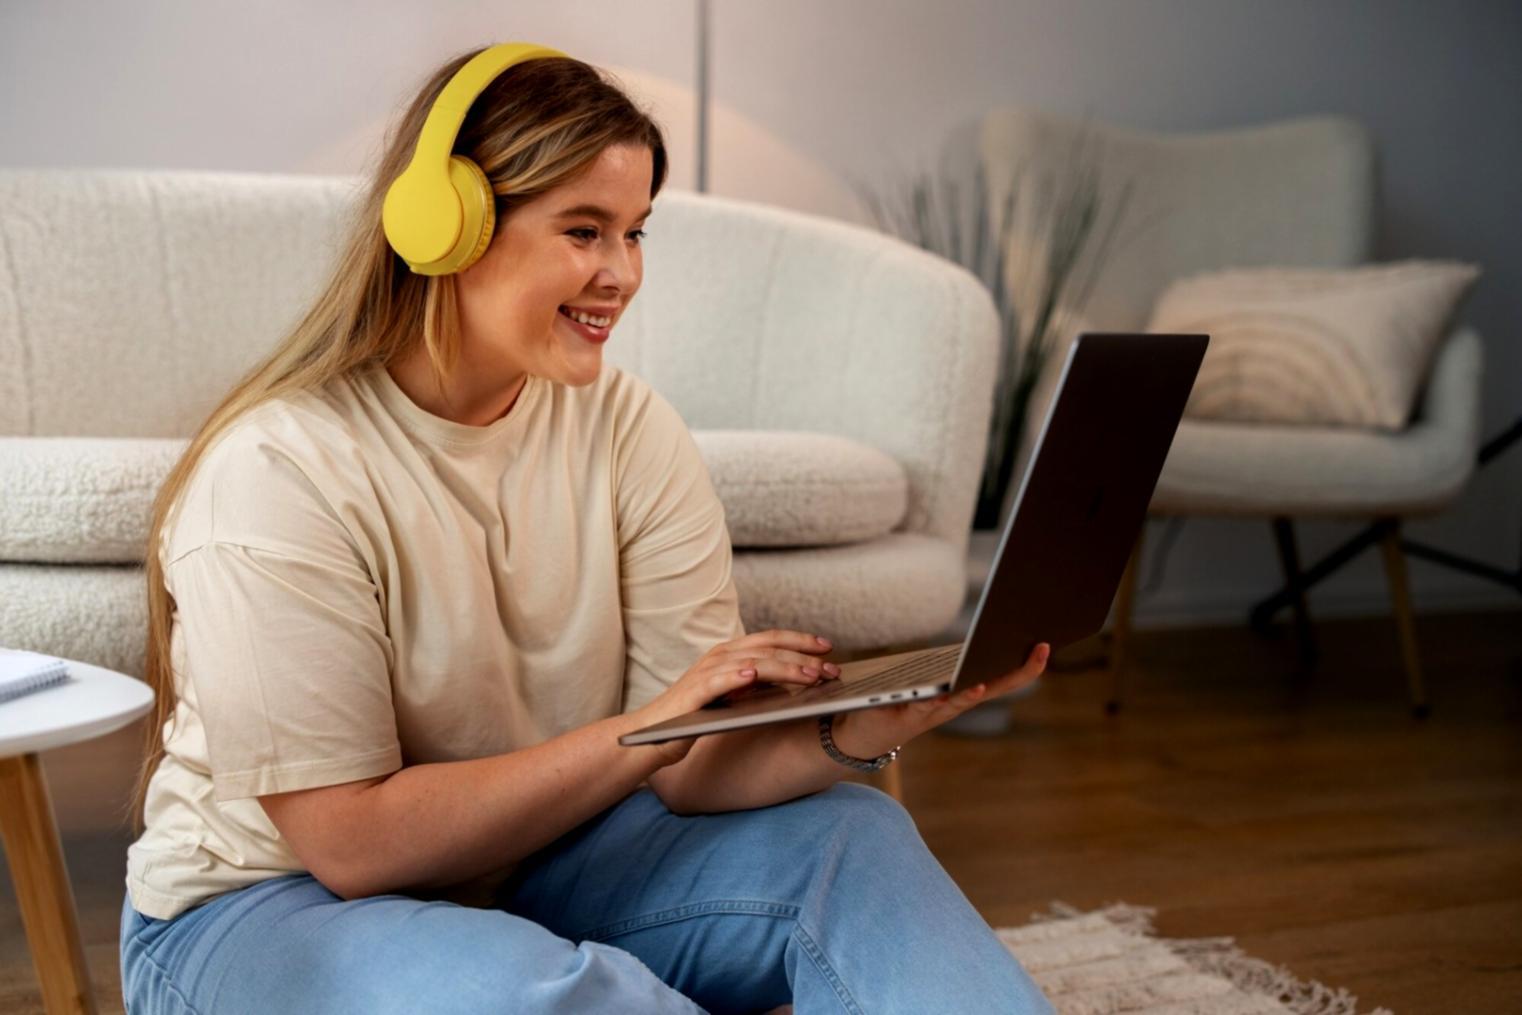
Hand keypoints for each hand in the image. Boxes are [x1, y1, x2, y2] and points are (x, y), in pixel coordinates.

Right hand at [629, 629, 841, 765]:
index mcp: (729, 655)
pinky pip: (716, 681)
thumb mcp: (734, 698)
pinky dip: (735, 676)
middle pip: (766, 647)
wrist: (651, 738)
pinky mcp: (692, 694)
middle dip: (802, 656)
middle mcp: (718, 657)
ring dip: (783, 667)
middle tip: (831, 668)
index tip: (828, 647)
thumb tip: (799, 682)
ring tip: (810, 676)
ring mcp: (704, 673)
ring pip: (751, 662)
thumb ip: (758, 686)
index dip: (800, 641)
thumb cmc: (696, 718)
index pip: (770, 639)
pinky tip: (754, 676)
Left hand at [829, 642, 1050, 760]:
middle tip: (1043, 650)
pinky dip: (940, 699)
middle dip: (1019, 671)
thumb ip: (941, 665)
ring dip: (976, 690)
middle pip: (991, 687)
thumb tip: (964, 642)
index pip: (998, 677)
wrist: (857, 735)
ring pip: (961, 700)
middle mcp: (951, 705)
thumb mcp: (922, 681)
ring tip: (990, 678)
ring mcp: (932, 713)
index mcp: (957, 693)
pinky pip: (928, 707)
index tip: (1046, 645)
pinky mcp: (907, 717)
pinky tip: (950, 689)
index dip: (1023, 665)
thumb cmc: (892, 703)